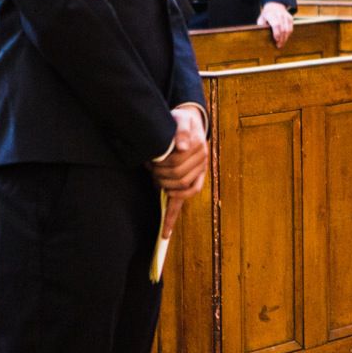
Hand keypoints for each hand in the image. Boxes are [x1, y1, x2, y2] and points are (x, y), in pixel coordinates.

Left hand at [150, 106, 208, 237]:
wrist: (190, 123)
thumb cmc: (183, 123)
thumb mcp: (182, 120)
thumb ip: (182, 131)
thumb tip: (181, 147)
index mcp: (199, 149)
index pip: (177, 163)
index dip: (162, 163)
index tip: (151, 159)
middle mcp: (201, 164)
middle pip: (177, 177)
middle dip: (160, 174)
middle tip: (151, 166)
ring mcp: (197, 175)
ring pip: (178, 190)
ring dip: (163, 185)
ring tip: (155, 177)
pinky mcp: (191, 184)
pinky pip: (181, 205)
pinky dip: (171, 217)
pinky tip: (165, 232)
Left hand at [257, 1, 293, 47]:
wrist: (275, 5)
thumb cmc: (266, 14)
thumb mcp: (261, 18)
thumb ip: (261, 26)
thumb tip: (262, 34)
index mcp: (271, 14)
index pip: (276, 25)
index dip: (277, 33)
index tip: (276, 40)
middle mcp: (279, 14)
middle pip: (282, 29)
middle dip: (281, 38)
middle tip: (279, 46)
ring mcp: (286, 16)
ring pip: (288, 30)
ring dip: (285, 38)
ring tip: (282, 44)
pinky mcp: (290, 18)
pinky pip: (290, 28)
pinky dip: (288, 35)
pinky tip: (284, 39)